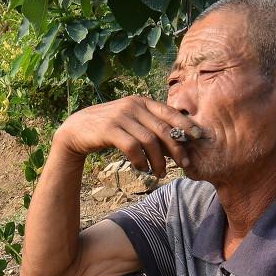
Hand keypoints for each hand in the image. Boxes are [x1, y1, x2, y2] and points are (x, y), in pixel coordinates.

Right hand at [52, 95, 198, 179]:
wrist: (77, 129)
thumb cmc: (109, 128)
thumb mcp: (131, 120)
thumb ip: (150, 125)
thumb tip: (177, 141)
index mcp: (141, 101)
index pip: (170, 112)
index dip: (186, 125)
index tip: (198, 138)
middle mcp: (133, 106)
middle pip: (164, 129)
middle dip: (177, 149)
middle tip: (183, 164)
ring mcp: (121, 117)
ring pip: (150, 142)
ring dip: (158, 161)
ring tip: (160, 173)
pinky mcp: (109, 129)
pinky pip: (133, 148)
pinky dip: (140, 161)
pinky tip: (142, 169)